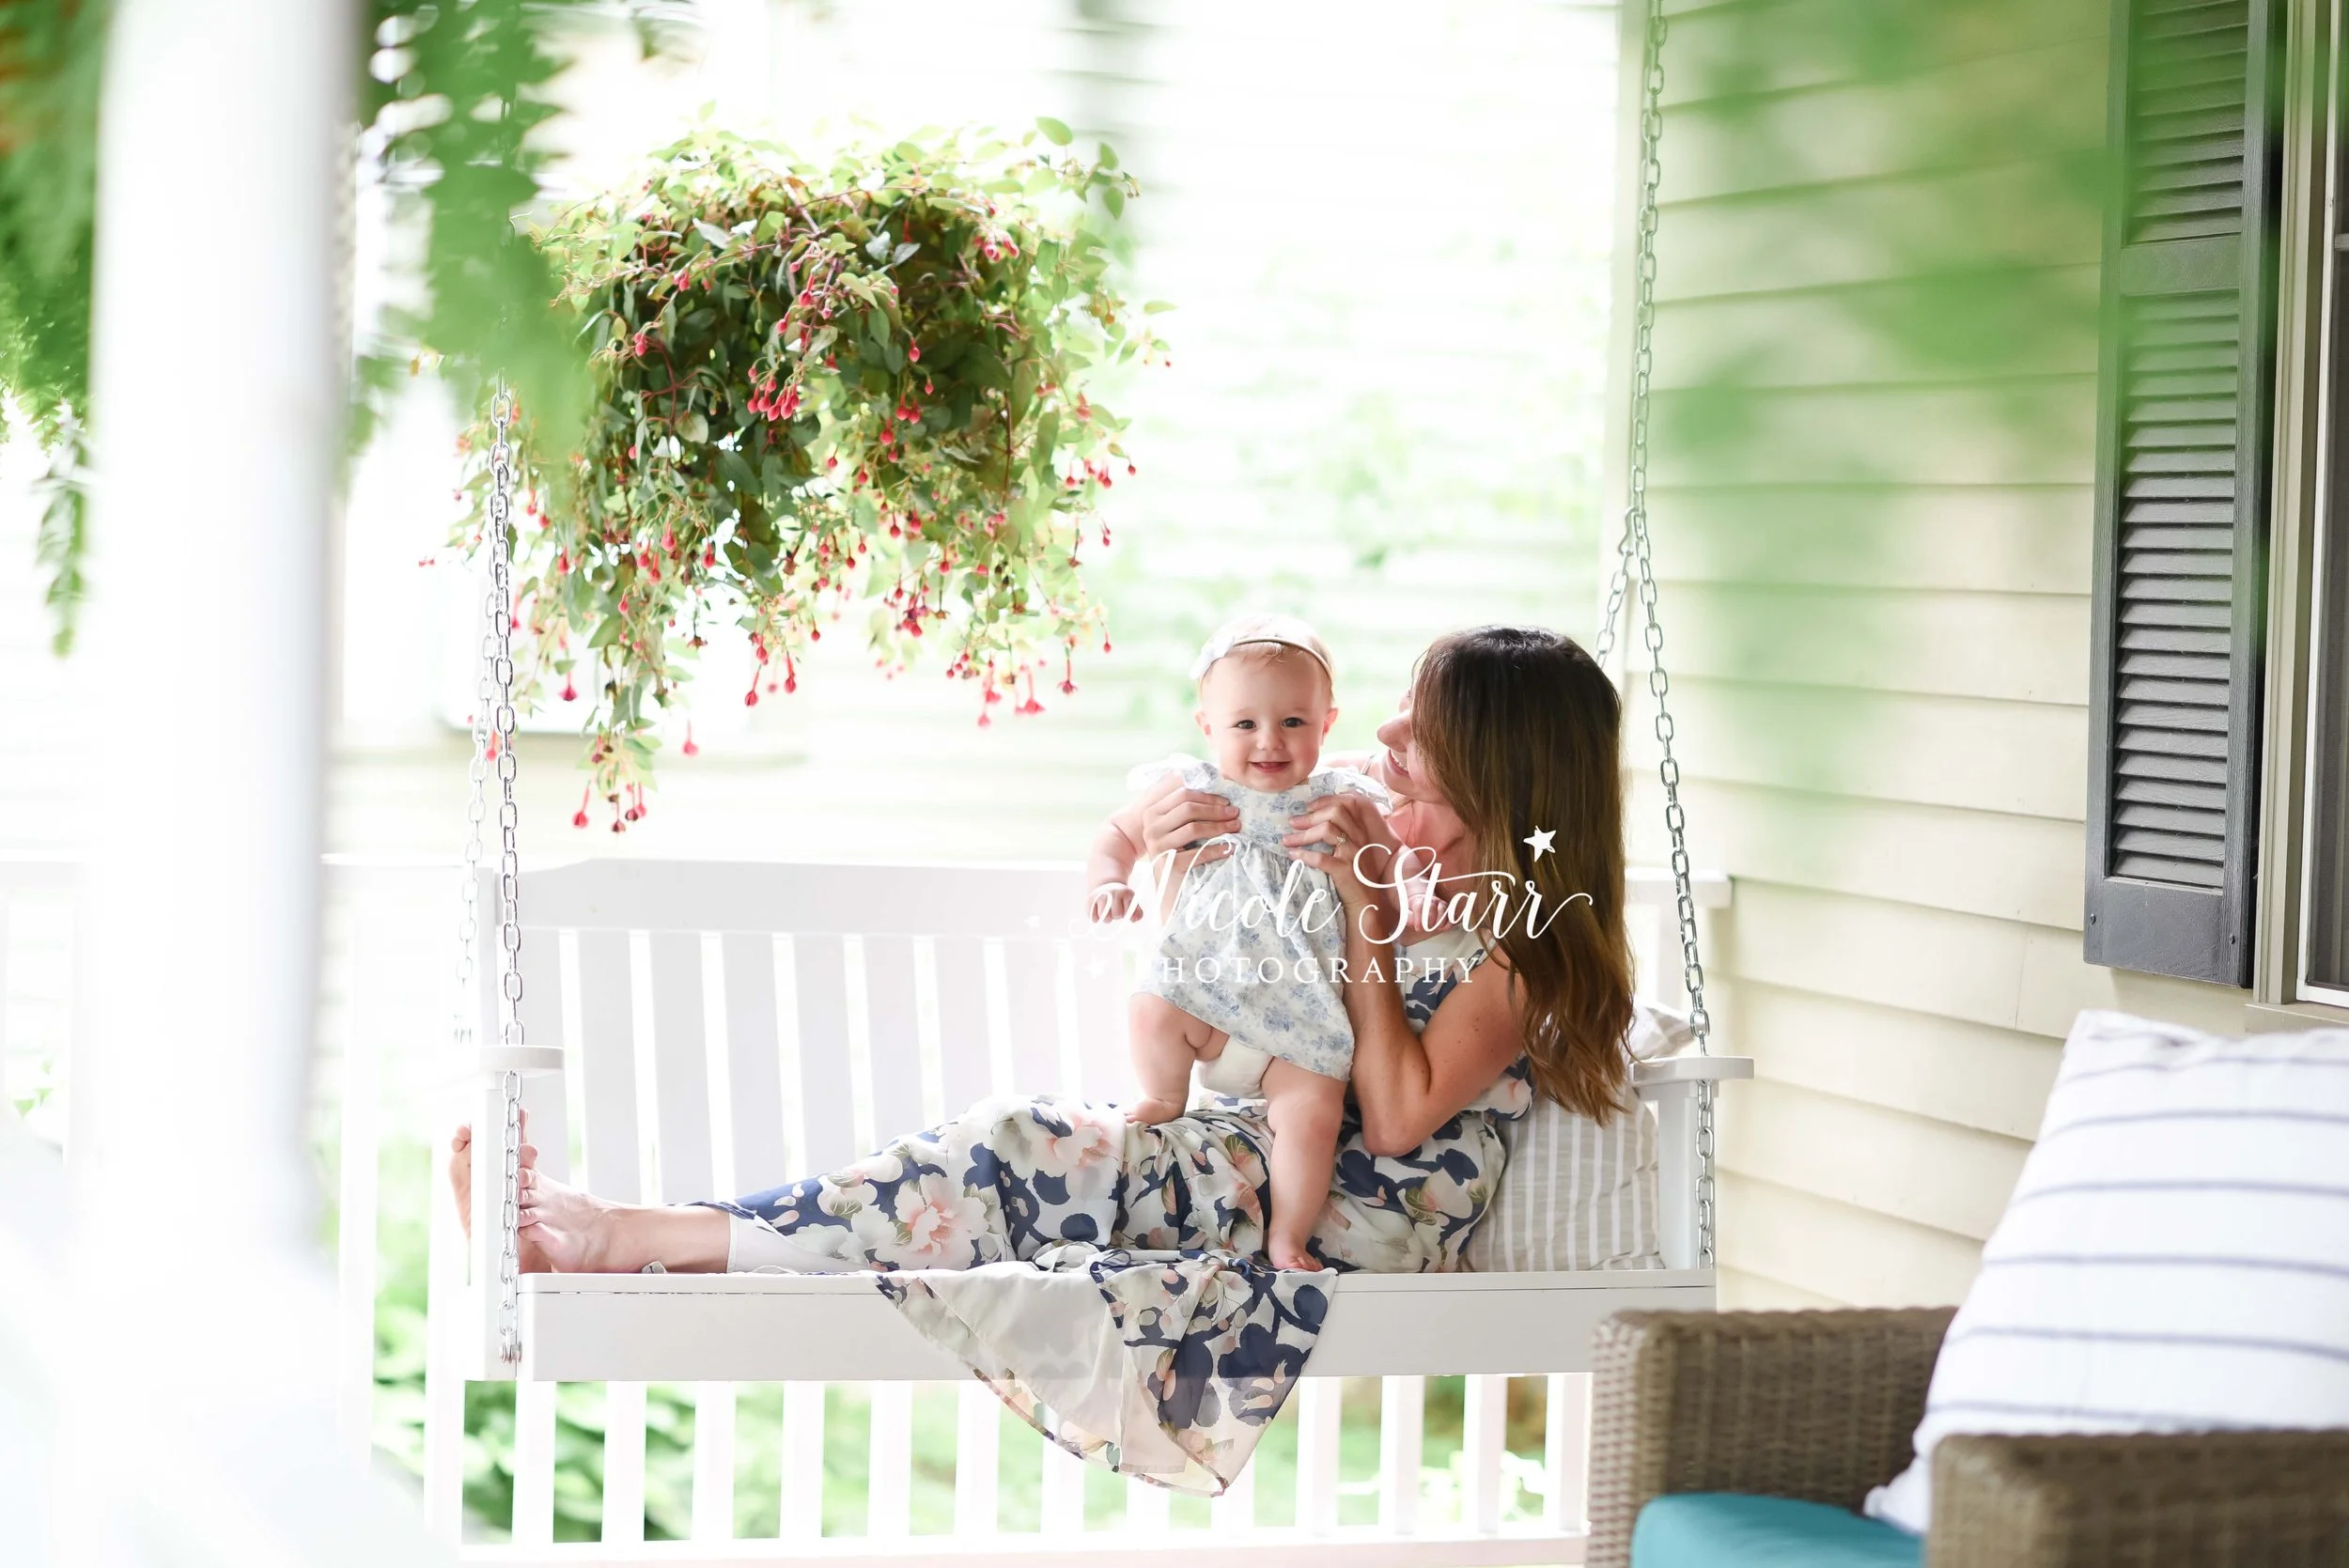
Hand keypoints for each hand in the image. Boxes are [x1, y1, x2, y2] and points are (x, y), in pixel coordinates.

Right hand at [1088, 882, 1139, 923]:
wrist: (1105, 883)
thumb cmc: (1120, 896)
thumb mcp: (1131, 900)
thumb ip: (1137, 912)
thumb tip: (1133, 920)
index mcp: (1124, 892)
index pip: (1127, 912)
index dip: (1126, 913)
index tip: (1124, 906)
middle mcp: (1111, 893)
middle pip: (1116, 915)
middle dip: (1116, 915)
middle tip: (1114, 908)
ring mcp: (1099, 896)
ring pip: (1104, 918)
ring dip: (1106, 918)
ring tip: (1107, 910)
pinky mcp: (1089, 901)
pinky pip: (1094, 919)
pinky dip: (1096, 918)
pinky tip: (1098, 910)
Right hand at [1136, 775, 1239, 869]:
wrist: (1170, 890)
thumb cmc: (1179, 853)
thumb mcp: (1178, 827)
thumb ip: (1188, 806)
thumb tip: (1216, 779)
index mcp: (1152, 812)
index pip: (1182, 794)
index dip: (1207, 796)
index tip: (1227, 801)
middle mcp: (1150, 827)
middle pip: (1188, 808)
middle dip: (1216, 810)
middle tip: (1235, 813)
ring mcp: (1157, 846)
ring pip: (1193, 828)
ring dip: (1220, 827)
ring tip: (1236, 828)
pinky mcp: (1168, 864)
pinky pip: (1198, 852)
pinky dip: (1217, 849)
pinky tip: (1231, 848)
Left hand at [1284, 794, 1404, 924]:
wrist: (1366, 902)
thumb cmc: (1355, 875)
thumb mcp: (1352, 850)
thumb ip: (1341, 834)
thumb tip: (1314, 822)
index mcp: (1360, 830)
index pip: (1344, 805)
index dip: (1323, 802)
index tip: (1307, 807)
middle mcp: (1358, 838)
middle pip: (1334, 813)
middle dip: (1310, 816)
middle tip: (1292, 823)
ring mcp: (1352, 853)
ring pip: (1326, 830)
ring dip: (1302, 835)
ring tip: (1287, 840)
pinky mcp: (1345, 870)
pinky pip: (1321, 858)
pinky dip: (1303, 855)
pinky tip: (1293, 855)